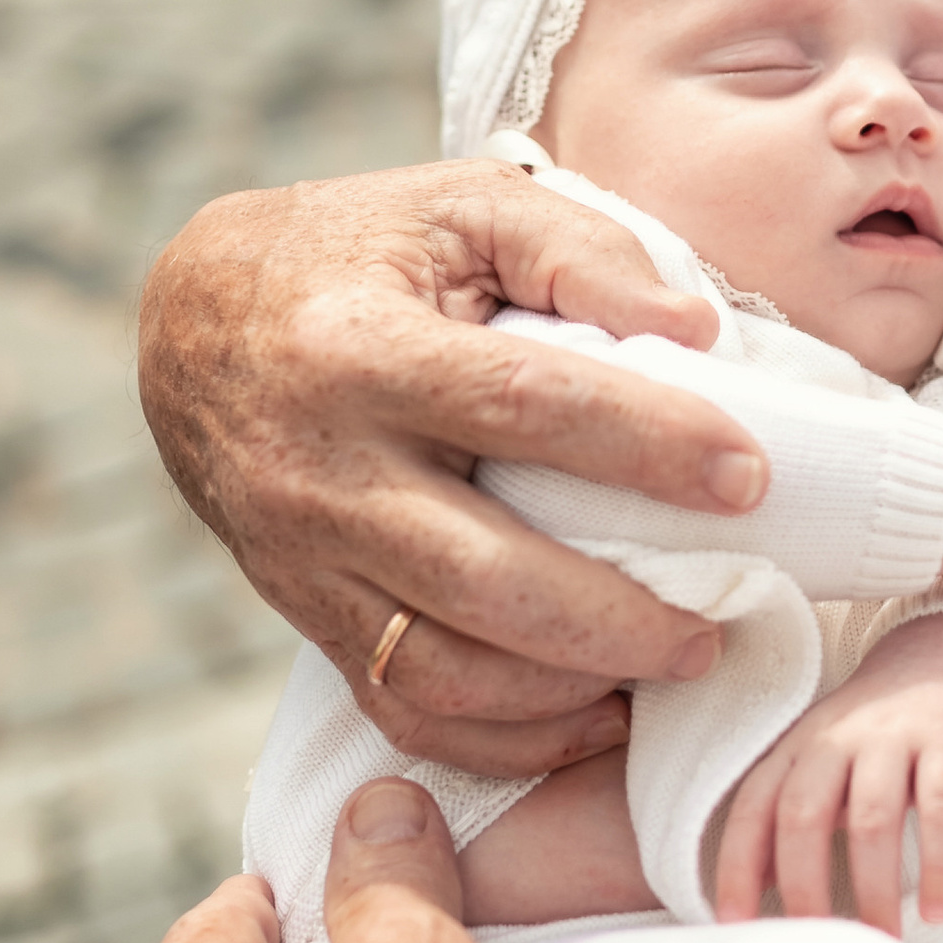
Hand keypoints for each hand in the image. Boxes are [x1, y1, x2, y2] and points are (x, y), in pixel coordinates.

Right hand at [140, 163, 774, 775]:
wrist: (192, 321)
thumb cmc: (361, 251)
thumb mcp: (463, 205)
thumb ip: (582, 249)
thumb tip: (695, 328)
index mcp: (359, 350)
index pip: (523, 406)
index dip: (646, 444)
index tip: (749, 476)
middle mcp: (321, 471)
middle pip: (486, 579)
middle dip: (621, 619)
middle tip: (724, 618)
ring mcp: (305, 560)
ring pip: (444, 670)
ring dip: (573, 691)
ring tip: (673, 664)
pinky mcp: (306, 614)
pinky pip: (405, 709)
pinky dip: (509, 738)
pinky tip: (597, 712)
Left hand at [708, 613, 942, 930]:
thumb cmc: (877, 733)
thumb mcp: (822, 764)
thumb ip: (790, 819)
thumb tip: (759, 889)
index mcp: (798, 747)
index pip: (754, 806)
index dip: (738, 864)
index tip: (735, 922)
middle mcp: (837, 737)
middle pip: (803, 814)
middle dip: (805, 887)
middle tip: (818, 942)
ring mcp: (894, 736)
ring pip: (871, 819)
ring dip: (874, 889)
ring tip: (882, 939)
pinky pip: (942, 808)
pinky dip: (940, 864)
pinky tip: (939, 908)